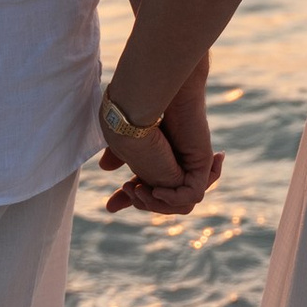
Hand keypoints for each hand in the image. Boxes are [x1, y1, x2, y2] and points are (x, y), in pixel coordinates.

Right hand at [102, 77, 219, 220]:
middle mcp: (176, 163)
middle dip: (143, 203)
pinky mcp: (201, 163)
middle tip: (127, 189)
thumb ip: (117, 157)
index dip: (131, 200)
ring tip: (138, 188)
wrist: (146, 100)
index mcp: (158, 159)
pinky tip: (156, 189)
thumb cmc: (132, 114)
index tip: (110, 206)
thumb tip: (105, 168)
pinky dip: (172, 199)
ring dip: (155, 203)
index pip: (150, 190)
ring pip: (180, 204)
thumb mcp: (122, 143)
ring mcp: (190, 164)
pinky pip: (193, 196)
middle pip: (164, 200)